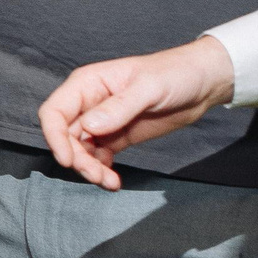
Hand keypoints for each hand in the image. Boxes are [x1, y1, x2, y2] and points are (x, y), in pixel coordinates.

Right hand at [38, 36, 236, 190]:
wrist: (203, 83)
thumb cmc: (175, 74)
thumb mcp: (149, 87)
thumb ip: (119, 107)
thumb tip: (88, 127)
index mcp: (87, 84)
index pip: (55, 112)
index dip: (54, 137)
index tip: (68, 160)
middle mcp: (88, 104)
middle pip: (66, 137)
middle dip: (78, 159)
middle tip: (98, 177)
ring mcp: (101, 122)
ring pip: (81, 150)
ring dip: (90, 169)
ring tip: (110, 183)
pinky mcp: (116, 136)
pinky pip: (99, 157)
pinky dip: (102, 170)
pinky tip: (114, 181)